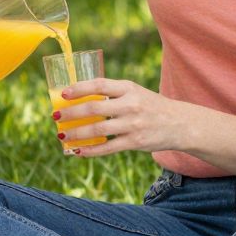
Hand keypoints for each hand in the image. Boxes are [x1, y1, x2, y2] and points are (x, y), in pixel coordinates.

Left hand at [53, 79, 191, 158]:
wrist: (180, 123)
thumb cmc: (150, 106)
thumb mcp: (135, 92)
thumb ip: (112, 95)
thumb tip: (79, 101)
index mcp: (128, 88)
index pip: (99, 85)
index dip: (79, 88)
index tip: (64, 93)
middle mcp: (130, 105)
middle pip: (93, 109)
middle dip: (71, 113)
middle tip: (56, 116)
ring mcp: (133, 125)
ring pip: (97, 130)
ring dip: (76, 133)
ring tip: (62, 134)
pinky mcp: (135, 142)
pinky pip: (107, 148)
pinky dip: (90, 150)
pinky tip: (78, 150)